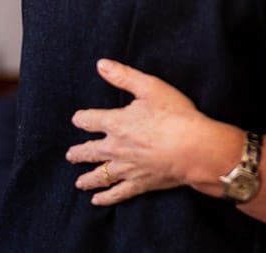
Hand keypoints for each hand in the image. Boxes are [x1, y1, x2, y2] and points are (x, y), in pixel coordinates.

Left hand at [67, 59, 242, 205]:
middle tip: (70, 155)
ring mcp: (126, 168)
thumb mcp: (150, 87)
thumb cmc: (175, 115)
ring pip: (100, 175)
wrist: (194, 148)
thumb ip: (124, 76)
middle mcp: (116, 148)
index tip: (78, 119)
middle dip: (79, 153)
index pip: (90, 120)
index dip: (82, 119)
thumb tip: (101, 65)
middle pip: (90, 151)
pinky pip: (117, 193)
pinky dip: (105, 198)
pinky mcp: (139, 184)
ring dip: (87, 178)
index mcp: (117, 123)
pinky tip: (97, 201)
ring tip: (79, 182)